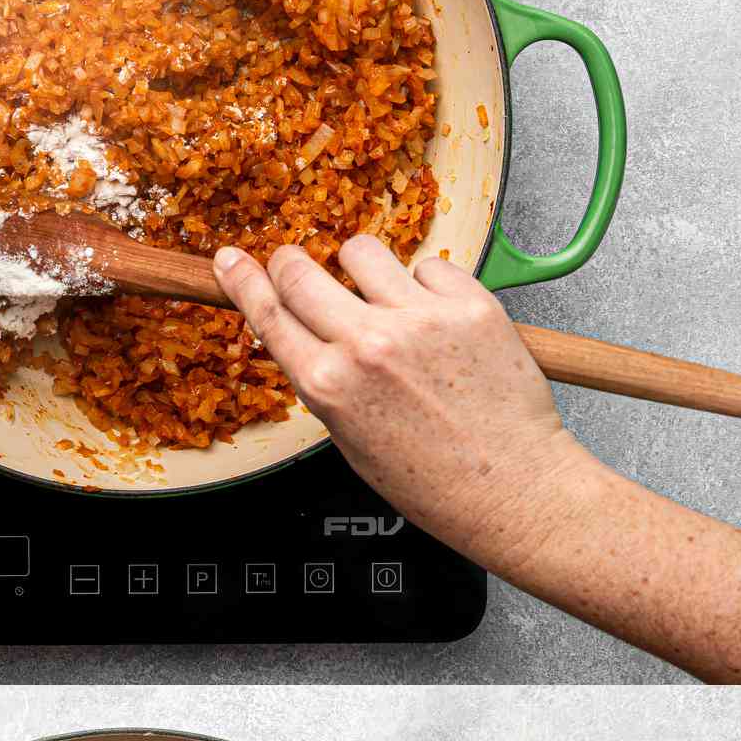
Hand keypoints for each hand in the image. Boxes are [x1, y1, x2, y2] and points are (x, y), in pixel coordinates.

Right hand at [212, 239, 597, 573]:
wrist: (510, 489)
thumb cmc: (433, 481)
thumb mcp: (351, 440)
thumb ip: (325, 382)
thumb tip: (310, 335)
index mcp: (328, 386)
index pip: (267, 313)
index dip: (242, 280)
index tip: (230, 259)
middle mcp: (367, 345)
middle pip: (299, 269)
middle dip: (292, 265)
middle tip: (301, 270)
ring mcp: (419, 319)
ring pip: (361, 251)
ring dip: (361, 269)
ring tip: (384, 302)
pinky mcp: (469, 303)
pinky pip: (428, 266)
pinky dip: (426, 286)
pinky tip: (437, 321)